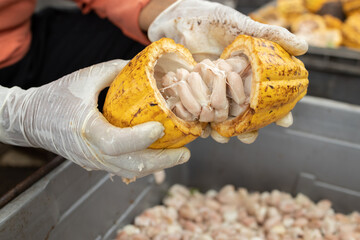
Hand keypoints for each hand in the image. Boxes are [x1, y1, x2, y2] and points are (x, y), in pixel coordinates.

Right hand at [0, 60, 189, 179]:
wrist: (32, 119)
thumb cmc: (57, 96)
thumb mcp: (85, 77)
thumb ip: (116, 71)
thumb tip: (145, 69)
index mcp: (86, 129)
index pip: (115, 142)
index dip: (139, 138)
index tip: (161, 127)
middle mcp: (91, 151)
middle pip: (131, 165)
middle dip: (162, 162)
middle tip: (185, 153)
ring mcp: (94, 161)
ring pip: (130, 171)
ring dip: (157, 166)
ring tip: (178, 155)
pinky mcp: (96, 163)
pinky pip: (124, 169)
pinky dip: (144, 164)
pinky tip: (159, 156)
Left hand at [148, 0, 301, 142]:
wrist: (180, 18)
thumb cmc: (213, 19)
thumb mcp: (241, 26)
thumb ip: (269, 35)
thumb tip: (304, 48)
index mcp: (247, 74)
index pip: (266, 96)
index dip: (278, 110)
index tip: (285, 122)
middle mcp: (231, 86)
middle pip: (245, 114)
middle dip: (248, 129)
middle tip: (249, 137)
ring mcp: (212, 91)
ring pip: (221, 117)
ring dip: (223, 130)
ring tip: (222, 137)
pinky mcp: (193, 92)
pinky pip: (198, 111)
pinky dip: (199, 121)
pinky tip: (201, 130)